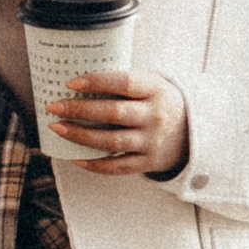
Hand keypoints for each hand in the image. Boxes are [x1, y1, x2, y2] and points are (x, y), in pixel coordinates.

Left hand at [48, 67, 189, 177]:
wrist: (194, 132)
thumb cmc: (160, 102)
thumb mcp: (152, 84)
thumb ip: (124, 82)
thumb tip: (79, 82)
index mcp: (156, 90)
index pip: (124, 82)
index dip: (97, 82)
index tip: (71, 83)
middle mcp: (156, 116)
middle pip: (113, 113)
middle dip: (79, 110)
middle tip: (54, 107)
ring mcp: (152, 141)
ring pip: (111, 141)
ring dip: (80, 136)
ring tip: (57, 128)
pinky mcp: (148, 162)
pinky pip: (117, 166)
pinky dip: (95, 164)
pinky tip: (76, 158)